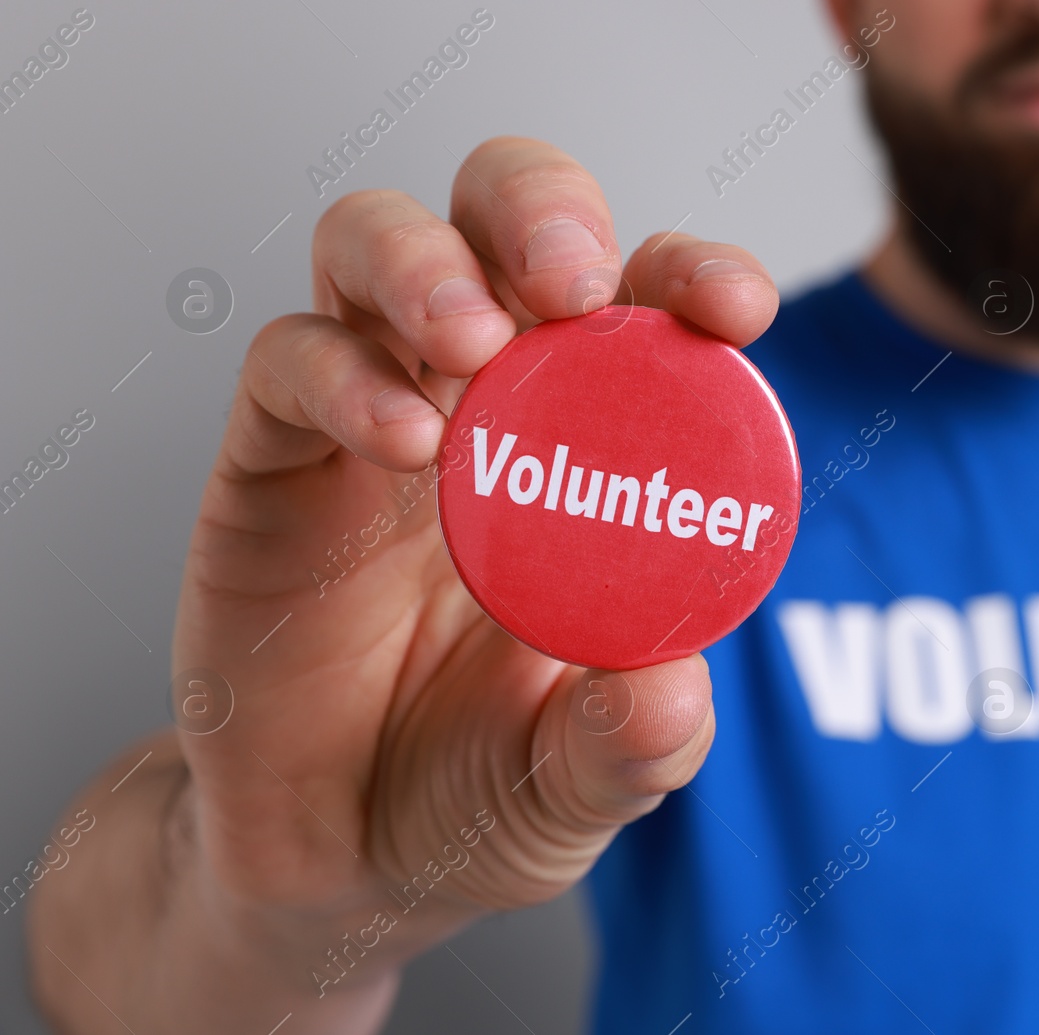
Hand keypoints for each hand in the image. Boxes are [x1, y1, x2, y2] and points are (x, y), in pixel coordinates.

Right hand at [169, 137, 775, 1005]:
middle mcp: (483, 400)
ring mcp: (368, 416)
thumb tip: (672, 689)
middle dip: (543, 211)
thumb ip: (632, 745)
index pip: (644, 306)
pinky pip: (288, 364)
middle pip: (502, 216)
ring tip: (472, 340)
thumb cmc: (479, 791)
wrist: (335, 861)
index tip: (735, 309)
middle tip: (574, 283)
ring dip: (428, 263)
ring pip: (374, 245)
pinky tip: (405, 441)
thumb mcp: (579, 786)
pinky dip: (343, 379)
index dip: (691, 273)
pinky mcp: (270, 462)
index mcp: (591, 443)